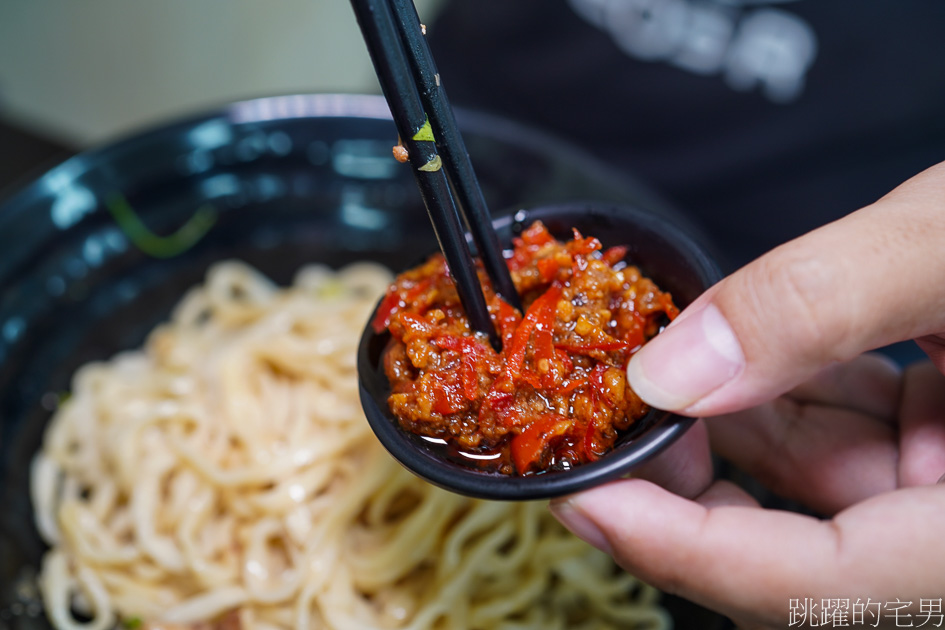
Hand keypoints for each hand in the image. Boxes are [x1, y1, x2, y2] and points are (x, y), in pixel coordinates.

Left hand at [551, 161, 944, 628]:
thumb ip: (818, 305)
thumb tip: (673, 371)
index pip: (819, 589)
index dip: (685, 555)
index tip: (585, 503)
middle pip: (802, 556)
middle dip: (690, 494)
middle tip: (605, 428)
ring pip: (819, 497)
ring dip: (725, 439)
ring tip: (648, 376)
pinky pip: (853, 449)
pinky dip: (785, 404)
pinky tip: (731, 359)